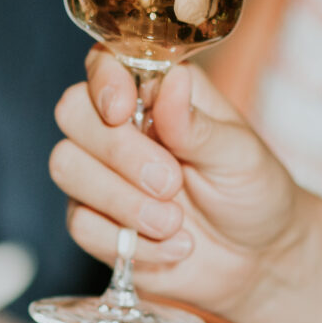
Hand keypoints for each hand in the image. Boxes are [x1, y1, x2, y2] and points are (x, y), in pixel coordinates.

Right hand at [50, 50, 321, 322]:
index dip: (103, 81)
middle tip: (170, 182)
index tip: (121, 110)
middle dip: (117, 150)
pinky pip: (81, 225)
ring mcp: (100, 175)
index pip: (105, 64)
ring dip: (120, 200)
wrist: (255, 258)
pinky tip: (173, 247)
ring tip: (174, 222)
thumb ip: (197, 124)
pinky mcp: (95, 223)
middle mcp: (119, 128)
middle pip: (72, 112)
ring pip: (66, 166)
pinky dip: (129, 242)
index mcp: (155, 94)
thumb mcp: (239, 154)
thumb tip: (171, 82)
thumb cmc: (251, 191)